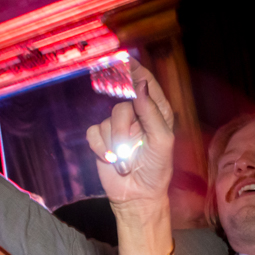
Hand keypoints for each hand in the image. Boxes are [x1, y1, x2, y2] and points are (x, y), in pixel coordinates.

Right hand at [85, 61, 174, 211]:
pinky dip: (101, 148)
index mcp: (156, 111)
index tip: (125, 59)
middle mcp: (136, 115)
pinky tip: (110, 159)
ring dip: (115, 145)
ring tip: (125, 162)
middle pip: (121, 103)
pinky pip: (93, 133)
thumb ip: (151, 113)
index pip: (145, 83)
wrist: (136, 196)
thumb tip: (141, 85)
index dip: (135, 70)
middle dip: (123, 128)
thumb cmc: (156, 170)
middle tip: (126, 139)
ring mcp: (117, 127)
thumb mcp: (161, 142)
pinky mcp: (101, 139)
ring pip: (106, 120)